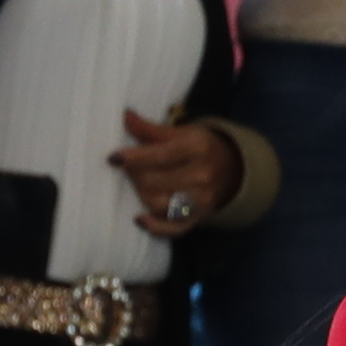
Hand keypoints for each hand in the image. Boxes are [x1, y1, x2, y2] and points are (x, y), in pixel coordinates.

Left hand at [115, 108, 244, 237]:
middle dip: (135, 175)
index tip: (114, 158)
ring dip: (141, 195)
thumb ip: (150, 129)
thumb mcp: (180, 133)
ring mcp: (201, 200)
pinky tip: (140, 219)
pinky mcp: (197, 219)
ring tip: (137, 184)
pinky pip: (174, 229)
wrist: (230, 170)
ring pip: (160, 205)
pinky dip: (155, 227)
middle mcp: (202, 176)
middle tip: (127, 168)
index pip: (160, 156)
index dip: (134, 158)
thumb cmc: (198, 148)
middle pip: (155, 182)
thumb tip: (125, 116)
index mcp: (197, 148)